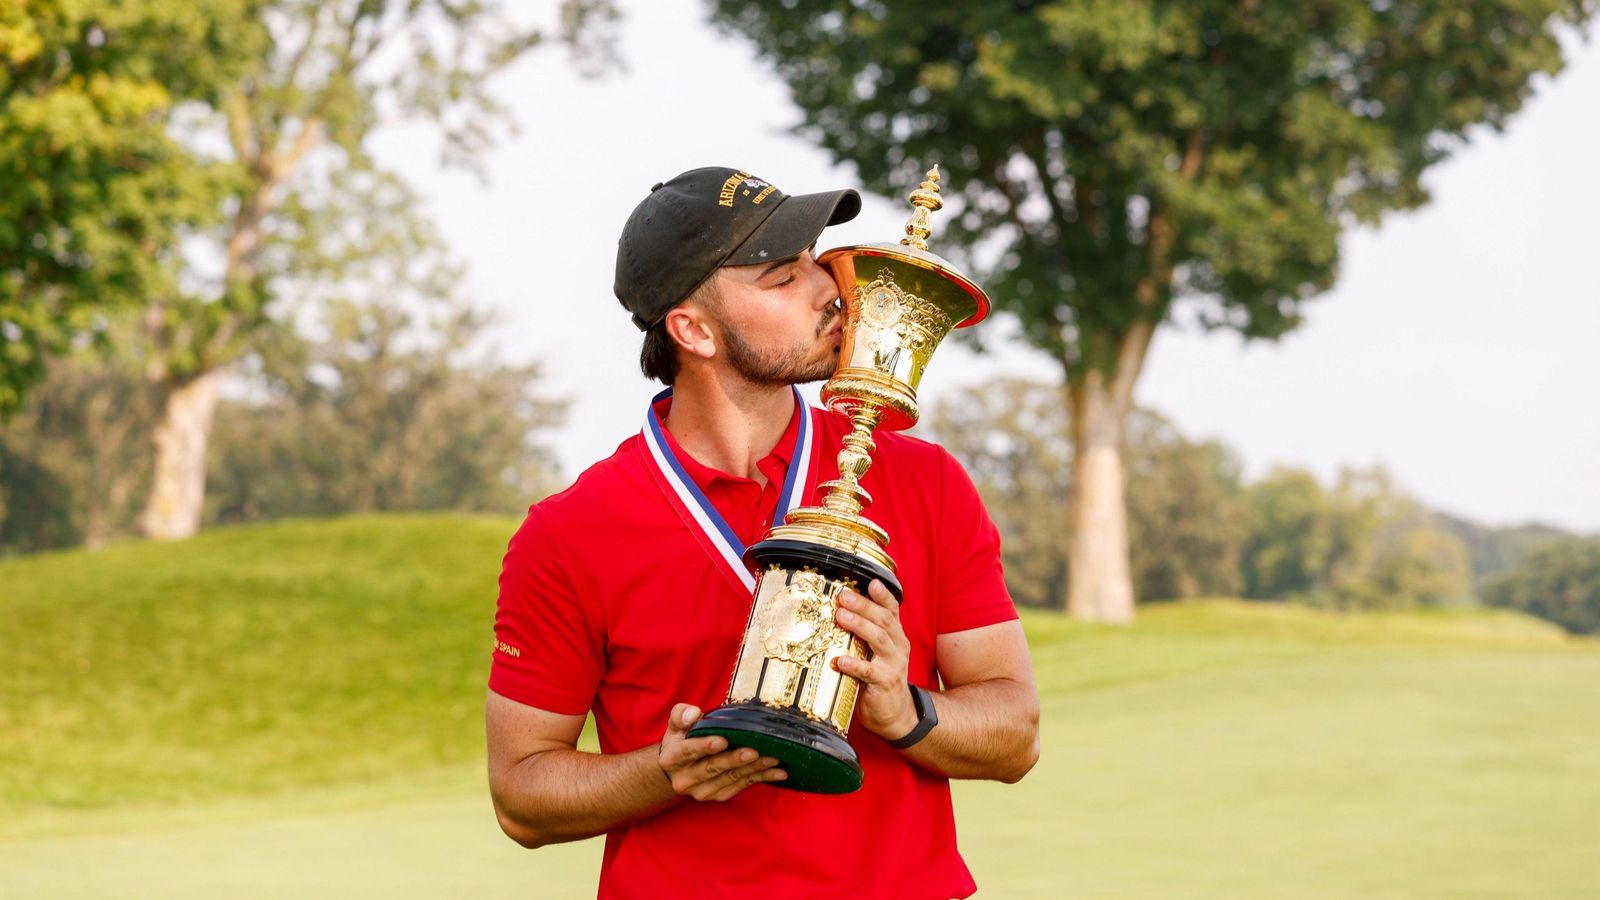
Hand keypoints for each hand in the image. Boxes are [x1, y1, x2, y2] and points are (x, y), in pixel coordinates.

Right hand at [657, 703, 786, 800]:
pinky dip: (761, 778)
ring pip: (731, 778)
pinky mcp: (719, 796)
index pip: (687, 752)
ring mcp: (703, 791)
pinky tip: (778, 772)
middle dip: (734, 760)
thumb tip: (694, 714)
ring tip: (772, 758)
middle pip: (712, 768)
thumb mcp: (676, 724)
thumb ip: (682, 714)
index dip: (704, 746)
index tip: (722, 741)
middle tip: (753, 751)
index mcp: (672, 759)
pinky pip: (743, 786)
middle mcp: (685, 779)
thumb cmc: (681, 740)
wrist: (677, 772)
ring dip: (753, 768)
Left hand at [833, 579, 917, 740]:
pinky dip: (854, 664)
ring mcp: (893, 665)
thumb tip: (840, 609)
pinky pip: (869, 672)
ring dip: (859, 626)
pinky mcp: (885, 683)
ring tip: (840, 616)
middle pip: (883, 620)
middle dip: (863, 605)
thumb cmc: (880, 678)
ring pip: (879, 640)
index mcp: (896, 636)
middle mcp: (898, 647)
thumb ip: (867, 633)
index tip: (871, 581)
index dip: (883, 595)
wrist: (896, 714)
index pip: (892, 610)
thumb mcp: (877, 652)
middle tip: (843, 595)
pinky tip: (840, 660)